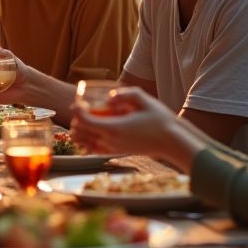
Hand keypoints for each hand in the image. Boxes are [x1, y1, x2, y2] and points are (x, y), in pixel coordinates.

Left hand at [70, 87, 191, 162]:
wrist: (171, 141)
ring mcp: (113, 149)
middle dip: (76, 120)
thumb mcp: (145, 100)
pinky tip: (87, 133)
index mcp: (115, 128)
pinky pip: (94, 150)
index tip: (75, 103)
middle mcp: (111, 141)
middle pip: (82, 132)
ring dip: (79, 131)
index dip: (77, 112)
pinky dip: (86, 142)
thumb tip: (108, 96)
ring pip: (85, 143)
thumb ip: (126, 94)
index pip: (86, 122)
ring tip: (82, 120)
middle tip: (79, 109)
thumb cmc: (159, 119)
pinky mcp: (117, 153)